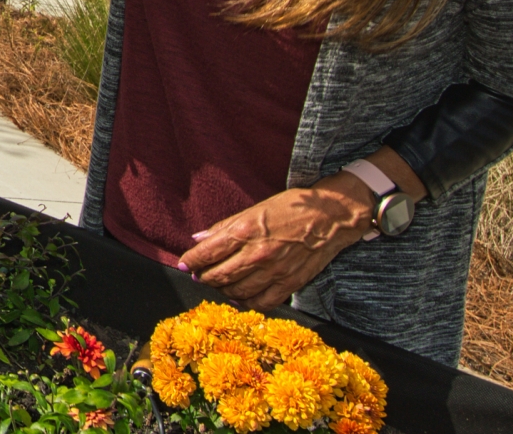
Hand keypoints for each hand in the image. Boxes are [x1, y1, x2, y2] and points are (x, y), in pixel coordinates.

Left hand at [176, 176, 372, 308]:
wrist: (329, 217)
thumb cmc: (289, 209)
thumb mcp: (253, 210)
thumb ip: (224, 227)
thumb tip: (199, 239)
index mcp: (245, 231)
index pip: (208, 253)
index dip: (191, 261)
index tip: (183, 264)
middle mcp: (258, 254)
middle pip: (219, 275)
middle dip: (203, 277)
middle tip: (197, 275)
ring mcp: (275, 272)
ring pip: (237, 291)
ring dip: (222, 289)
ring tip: (217, 283)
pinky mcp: (290, 284)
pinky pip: (262, 302)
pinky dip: (247, 302)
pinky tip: (239, 296)